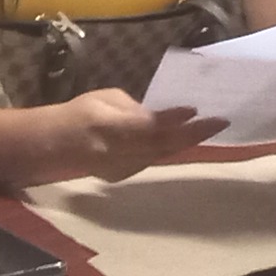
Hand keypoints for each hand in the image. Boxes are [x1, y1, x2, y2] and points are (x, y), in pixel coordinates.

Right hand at [45, 87, 223, 182]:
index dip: (171, 120)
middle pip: (160, 145)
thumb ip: (135, 109)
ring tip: (210, 128)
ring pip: (161, 155)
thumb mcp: (107, 99)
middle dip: (192, 134)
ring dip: (186, 143)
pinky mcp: (125, 176)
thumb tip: (160, 116)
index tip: (195, 110)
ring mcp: (121, 168)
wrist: (55, 146)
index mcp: (108, 127)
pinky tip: (186, 140)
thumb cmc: (80, 113)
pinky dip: (171, 150)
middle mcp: (117, 152)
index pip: (146, 126)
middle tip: (220, 122)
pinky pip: (153, 161)